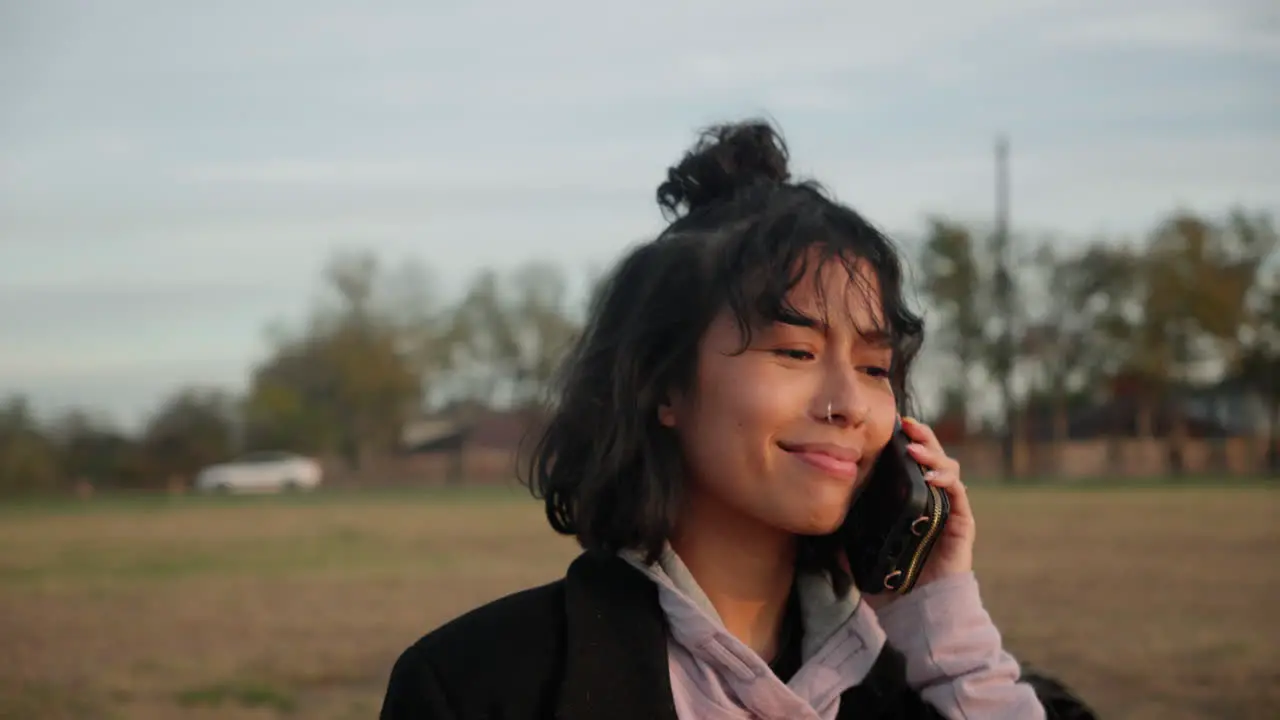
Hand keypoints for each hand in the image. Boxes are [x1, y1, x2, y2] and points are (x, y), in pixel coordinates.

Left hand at [861, 417, 975, 611]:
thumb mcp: (859, 553)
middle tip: (906, 424)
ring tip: (915, 448)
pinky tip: (931, 476)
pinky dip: (947, 479)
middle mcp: (930, 499)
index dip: (902, 440)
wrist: (918, 610)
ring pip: (948, 467)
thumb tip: (818, 523)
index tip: (888, 425)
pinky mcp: (961, 523)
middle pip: (931, 457)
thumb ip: (842, 539)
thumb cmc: (891, 581)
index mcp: (908, 501)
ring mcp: (947, 509)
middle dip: (922, 436)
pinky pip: (958, 493)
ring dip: (933, 453)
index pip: (908, 462)